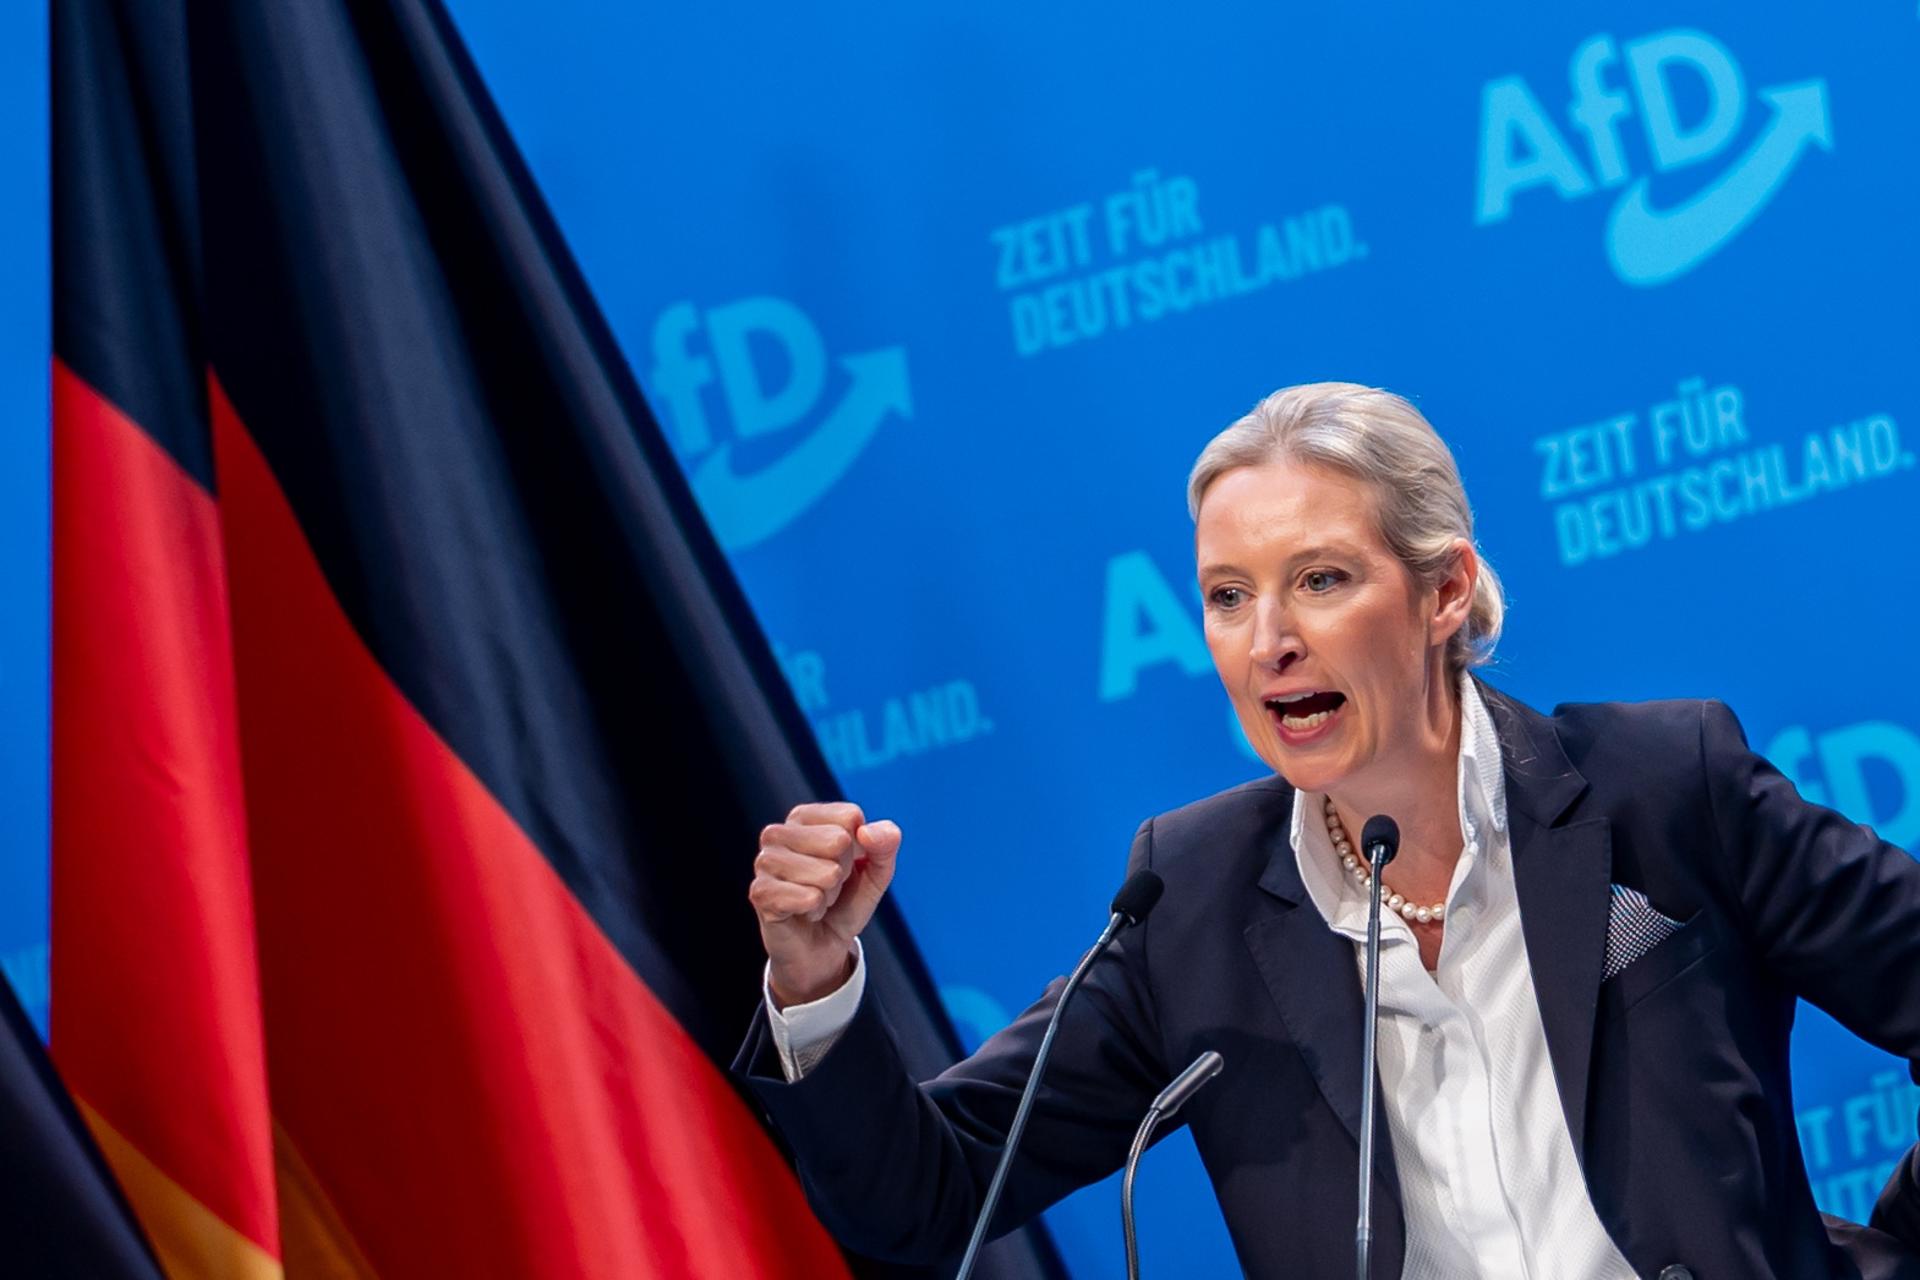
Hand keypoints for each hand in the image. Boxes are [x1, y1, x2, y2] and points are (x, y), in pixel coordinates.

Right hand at [750, 801, 900, 1007]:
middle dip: (843, 872)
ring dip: (829, 894)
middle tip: (827, 887)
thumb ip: (885, 844)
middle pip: (838, 841)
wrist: (821, 949)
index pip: (850, 818)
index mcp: (804, 817)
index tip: (843, 866)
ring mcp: (764, 862)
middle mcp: (777, 833)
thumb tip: (868, 832)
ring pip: (826, 872)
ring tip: (815, 900)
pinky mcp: (761, 893)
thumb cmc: (844, 902)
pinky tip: (804, 913)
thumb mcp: (876, 872)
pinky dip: (816, 910)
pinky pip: (809, 897)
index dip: (858, 848)